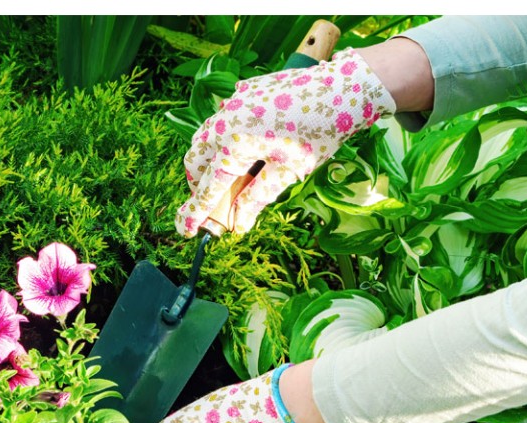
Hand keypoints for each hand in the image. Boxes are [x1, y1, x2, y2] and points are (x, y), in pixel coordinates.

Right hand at [176, 49, 395, 236]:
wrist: (342, 87)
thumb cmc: (319, 133)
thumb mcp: (289, 172)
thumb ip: (257, 197)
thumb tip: (238, 225)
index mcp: (235, 145)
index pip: (208, 187)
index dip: (195, 212)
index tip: (184, 230)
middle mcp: (225, 122)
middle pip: (194, 161)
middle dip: (198, 184)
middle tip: (213, 201)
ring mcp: (231, 103)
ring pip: (203, 138)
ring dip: (208, 161)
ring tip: (228, 176)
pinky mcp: (241, 92)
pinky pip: (220, 120)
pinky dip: (221, 140)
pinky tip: (244, 146)